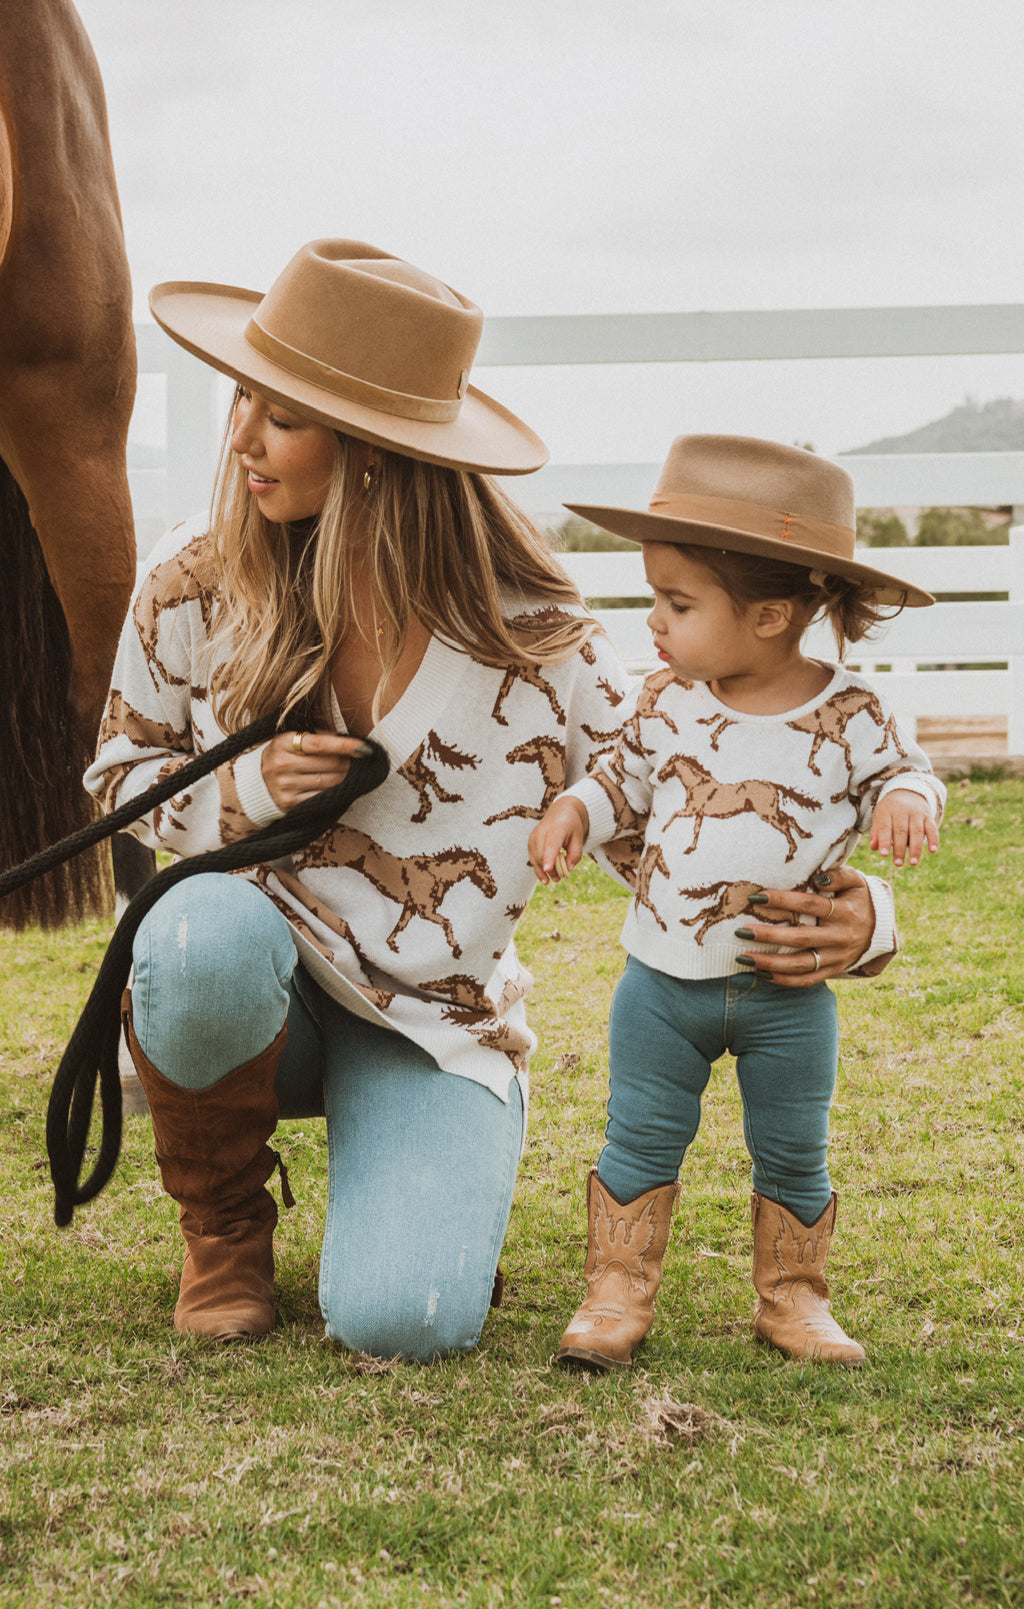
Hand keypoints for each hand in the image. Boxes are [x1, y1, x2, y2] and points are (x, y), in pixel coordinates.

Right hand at [261, 729, 373, 811]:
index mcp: (284, 743)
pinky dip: (336, 792)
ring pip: (330, 782)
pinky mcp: (290, 803)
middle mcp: (283, 764)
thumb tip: (349, 742)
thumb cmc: (283, 756)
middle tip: (359, 761)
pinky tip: (341, 787)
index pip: (320, 744)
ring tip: (351, 773)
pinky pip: (322, 797)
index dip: (345, 746)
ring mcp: (286, 785)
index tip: (365, 748)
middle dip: (349, 763)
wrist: (256, 784)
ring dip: (346, 778)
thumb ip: (318, 737)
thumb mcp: (292, 740)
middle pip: (330, 764)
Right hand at [528, 798, 588, 884]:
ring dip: (544, 871)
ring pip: (535, 858)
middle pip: (542, 855)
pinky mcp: (531, 842)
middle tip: (560, 878)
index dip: (549, 858)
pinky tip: (545, 878)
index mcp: (557, 828)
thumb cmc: (571, 826)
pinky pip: (533, 859)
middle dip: (550, 870)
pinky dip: (539, 869)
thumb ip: (575, 854)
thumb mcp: (579, 838)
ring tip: (555, 879)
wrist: (561, 812)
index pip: (551, 845)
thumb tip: (568, 869)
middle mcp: (542, 831)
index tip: (547, 869)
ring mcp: (534, 837)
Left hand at [735, 864, 875, 986]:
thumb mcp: (856, 882)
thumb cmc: (858, 900)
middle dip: (769, 936)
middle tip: (741, 931)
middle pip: (801, 938)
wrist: (880, 930)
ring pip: (801, 965)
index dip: (783, 900)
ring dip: (771, 963)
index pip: (810, 905)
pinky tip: (761, 974)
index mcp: (844, 912)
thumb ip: (839, 875)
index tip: (756, 897)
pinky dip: (784, 980)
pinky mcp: (832, 971)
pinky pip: (807, 981)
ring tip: (743, 958)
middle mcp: (840, 937)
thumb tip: (818, 878)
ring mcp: (836, 958)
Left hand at [870, 788, 938, 867]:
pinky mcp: (928, 816)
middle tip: (898, 864)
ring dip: (916, 848)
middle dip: (900, 849)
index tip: (884, 854)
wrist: (907, 791)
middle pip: (901, 831)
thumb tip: (874, 847)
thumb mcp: (879, 817)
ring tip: (913, 863)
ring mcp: (917, 813)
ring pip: (917, 831)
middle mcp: (902, 810)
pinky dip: (934, 839)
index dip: (884, 841)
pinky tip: (933, 850)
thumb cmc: (890, 810)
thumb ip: (876, 832)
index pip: (885, 827)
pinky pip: (932, 828)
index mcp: (887, 811)